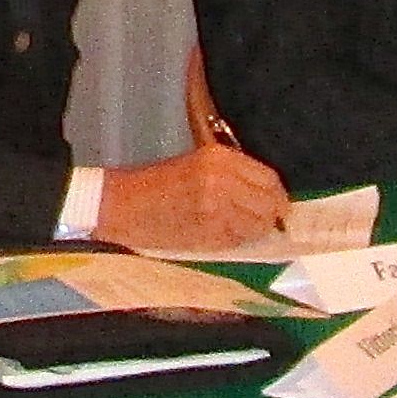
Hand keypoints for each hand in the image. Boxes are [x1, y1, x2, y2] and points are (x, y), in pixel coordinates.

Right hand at [95, 143, 287, 250]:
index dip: (276, 195)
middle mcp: (223, 180)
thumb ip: (231, 175)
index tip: (275, 204)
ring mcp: (218, 209)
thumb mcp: (196, 165)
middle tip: (264, 221)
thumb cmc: (154, 183)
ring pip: (259, 225)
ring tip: (240, 228)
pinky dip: (239, 240)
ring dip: (256, 230)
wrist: (120, 206)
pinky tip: (224, 235)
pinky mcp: (209, 234)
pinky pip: (240, 240)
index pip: (269, 179)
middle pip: (270, 203)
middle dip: (271, 214)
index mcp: (219, 157)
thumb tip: (266, 194)